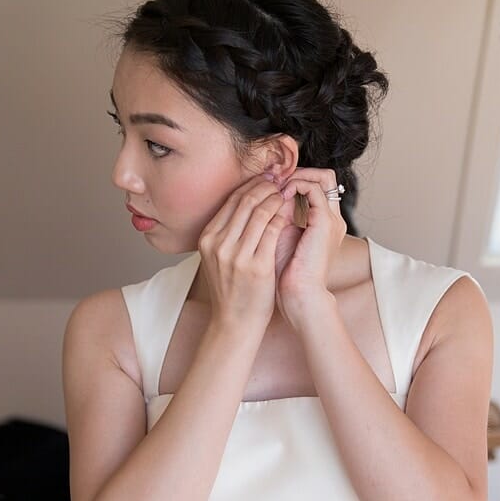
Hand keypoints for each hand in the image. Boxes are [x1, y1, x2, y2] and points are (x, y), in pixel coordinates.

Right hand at [196, 173, 289, 336]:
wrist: (234, 322)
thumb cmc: (231, 290)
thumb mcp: (218, 258)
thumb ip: (226, 234)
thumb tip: (244, 205)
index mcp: (207, 239)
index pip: (231, 201)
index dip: (251, 185)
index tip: (267, 178)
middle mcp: (218, 244)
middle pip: (245, 202)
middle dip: (266, 186)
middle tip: (281, 179)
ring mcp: (236, 255)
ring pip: (260, 212)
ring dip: (277, 198)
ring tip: (289, 193)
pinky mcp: (256, 266)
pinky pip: (273, 230)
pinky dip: (284, 216)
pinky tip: (292, 212)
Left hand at [274, 168, 347, 325]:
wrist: (298, 297)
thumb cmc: (283, 275)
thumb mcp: (276, 239)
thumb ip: (274, 218)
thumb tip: (259, 197)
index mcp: (321, 223)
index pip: (313, 185)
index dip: (291, 179)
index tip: (267, 184)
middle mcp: (330, 218)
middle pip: (321, 176)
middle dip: (294, 173)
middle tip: (270, 178)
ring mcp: (330, 219)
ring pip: (320, 177)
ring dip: (293, 177)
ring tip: (272, 186)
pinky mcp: (325, 222)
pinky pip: (313, 188)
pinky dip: (294, 186)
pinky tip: (277, 196)